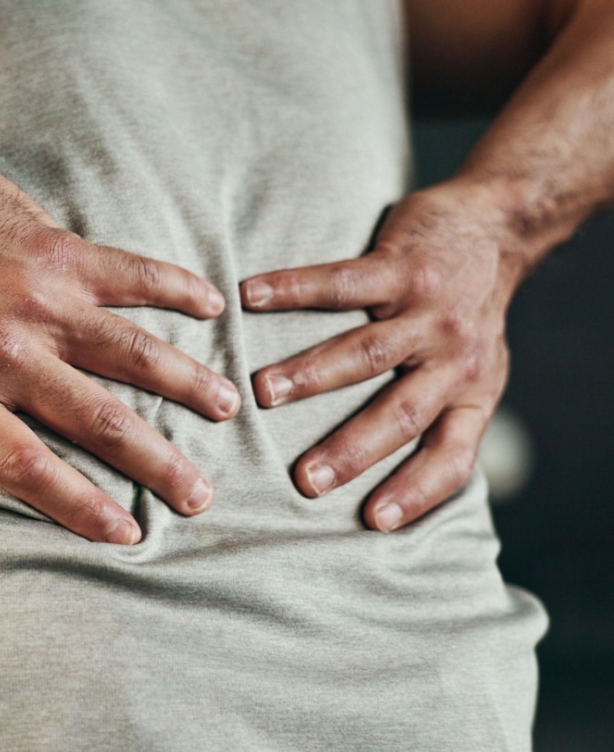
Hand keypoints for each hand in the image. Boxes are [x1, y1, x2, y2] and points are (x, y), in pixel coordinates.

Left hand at [0, 141, 240, 543]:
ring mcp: (40, 302)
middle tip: (200, 495)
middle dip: (157, 463)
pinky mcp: (59, 252)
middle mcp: (6, 357)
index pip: (30, 468)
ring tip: (229, 408)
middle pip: (98, 421)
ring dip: (186, 382)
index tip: (129, 534)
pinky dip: (176, 287)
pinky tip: (214, 304)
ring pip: (131, 352)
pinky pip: (132, 273)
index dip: (82, 506)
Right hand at [241, 181, 526, 531]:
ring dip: (311, 375)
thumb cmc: (471, 313)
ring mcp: (430, 312)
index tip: (374, 522)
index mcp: (470, 395)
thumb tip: (390, 476)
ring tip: (263, 394)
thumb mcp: (477, 372)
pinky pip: (343, 283)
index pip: (451, 456)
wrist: (498, 229)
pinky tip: (252, 297)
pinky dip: (294, 290)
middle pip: (400, 414)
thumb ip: (440, 414)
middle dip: (351, 450)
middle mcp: (454, 360)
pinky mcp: (404, 266)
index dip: (417, 491)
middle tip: (305, 479)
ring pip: (366, 353)